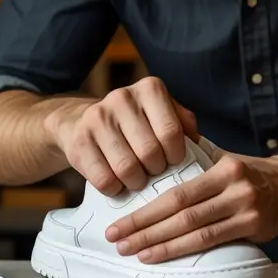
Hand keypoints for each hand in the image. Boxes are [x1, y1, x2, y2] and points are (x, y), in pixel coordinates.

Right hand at [49, 77, 199, 195]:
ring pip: (127, 168)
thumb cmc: (133, 122)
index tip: (173, 162)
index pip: (171, 131)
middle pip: (150, 152)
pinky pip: (104, 179)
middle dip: (156, 170)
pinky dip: (114, 188)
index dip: (176, 155)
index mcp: (149, 88)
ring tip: (136, 179)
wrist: (80, 120)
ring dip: (136, 182)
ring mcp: (97, 118)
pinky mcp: (79, 140)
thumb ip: (183, 123)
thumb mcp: (161, 113)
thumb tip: (197, 143)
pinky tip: (117, 182)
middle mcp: (122, 97)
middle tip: (153, 172)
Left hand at [104, 148, 277, 263]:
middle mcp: (234, 188)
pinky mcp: (254, 228)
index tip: (120, 222)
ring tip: (134, 251)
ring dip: (161, 244)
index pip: (177, 192)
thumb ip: (194, 164)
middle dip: (145, 228)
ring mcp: (245, 209)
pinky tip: (163, 255)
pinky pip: (213, 242)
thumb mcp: (224, 160)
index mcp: (223, 168)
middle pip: (181, 213)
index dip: (146, 210)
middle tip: (116, 240)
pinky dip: (184, 250)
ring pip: (195, 231)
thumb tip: (151, 164)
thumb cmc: (249, 173)